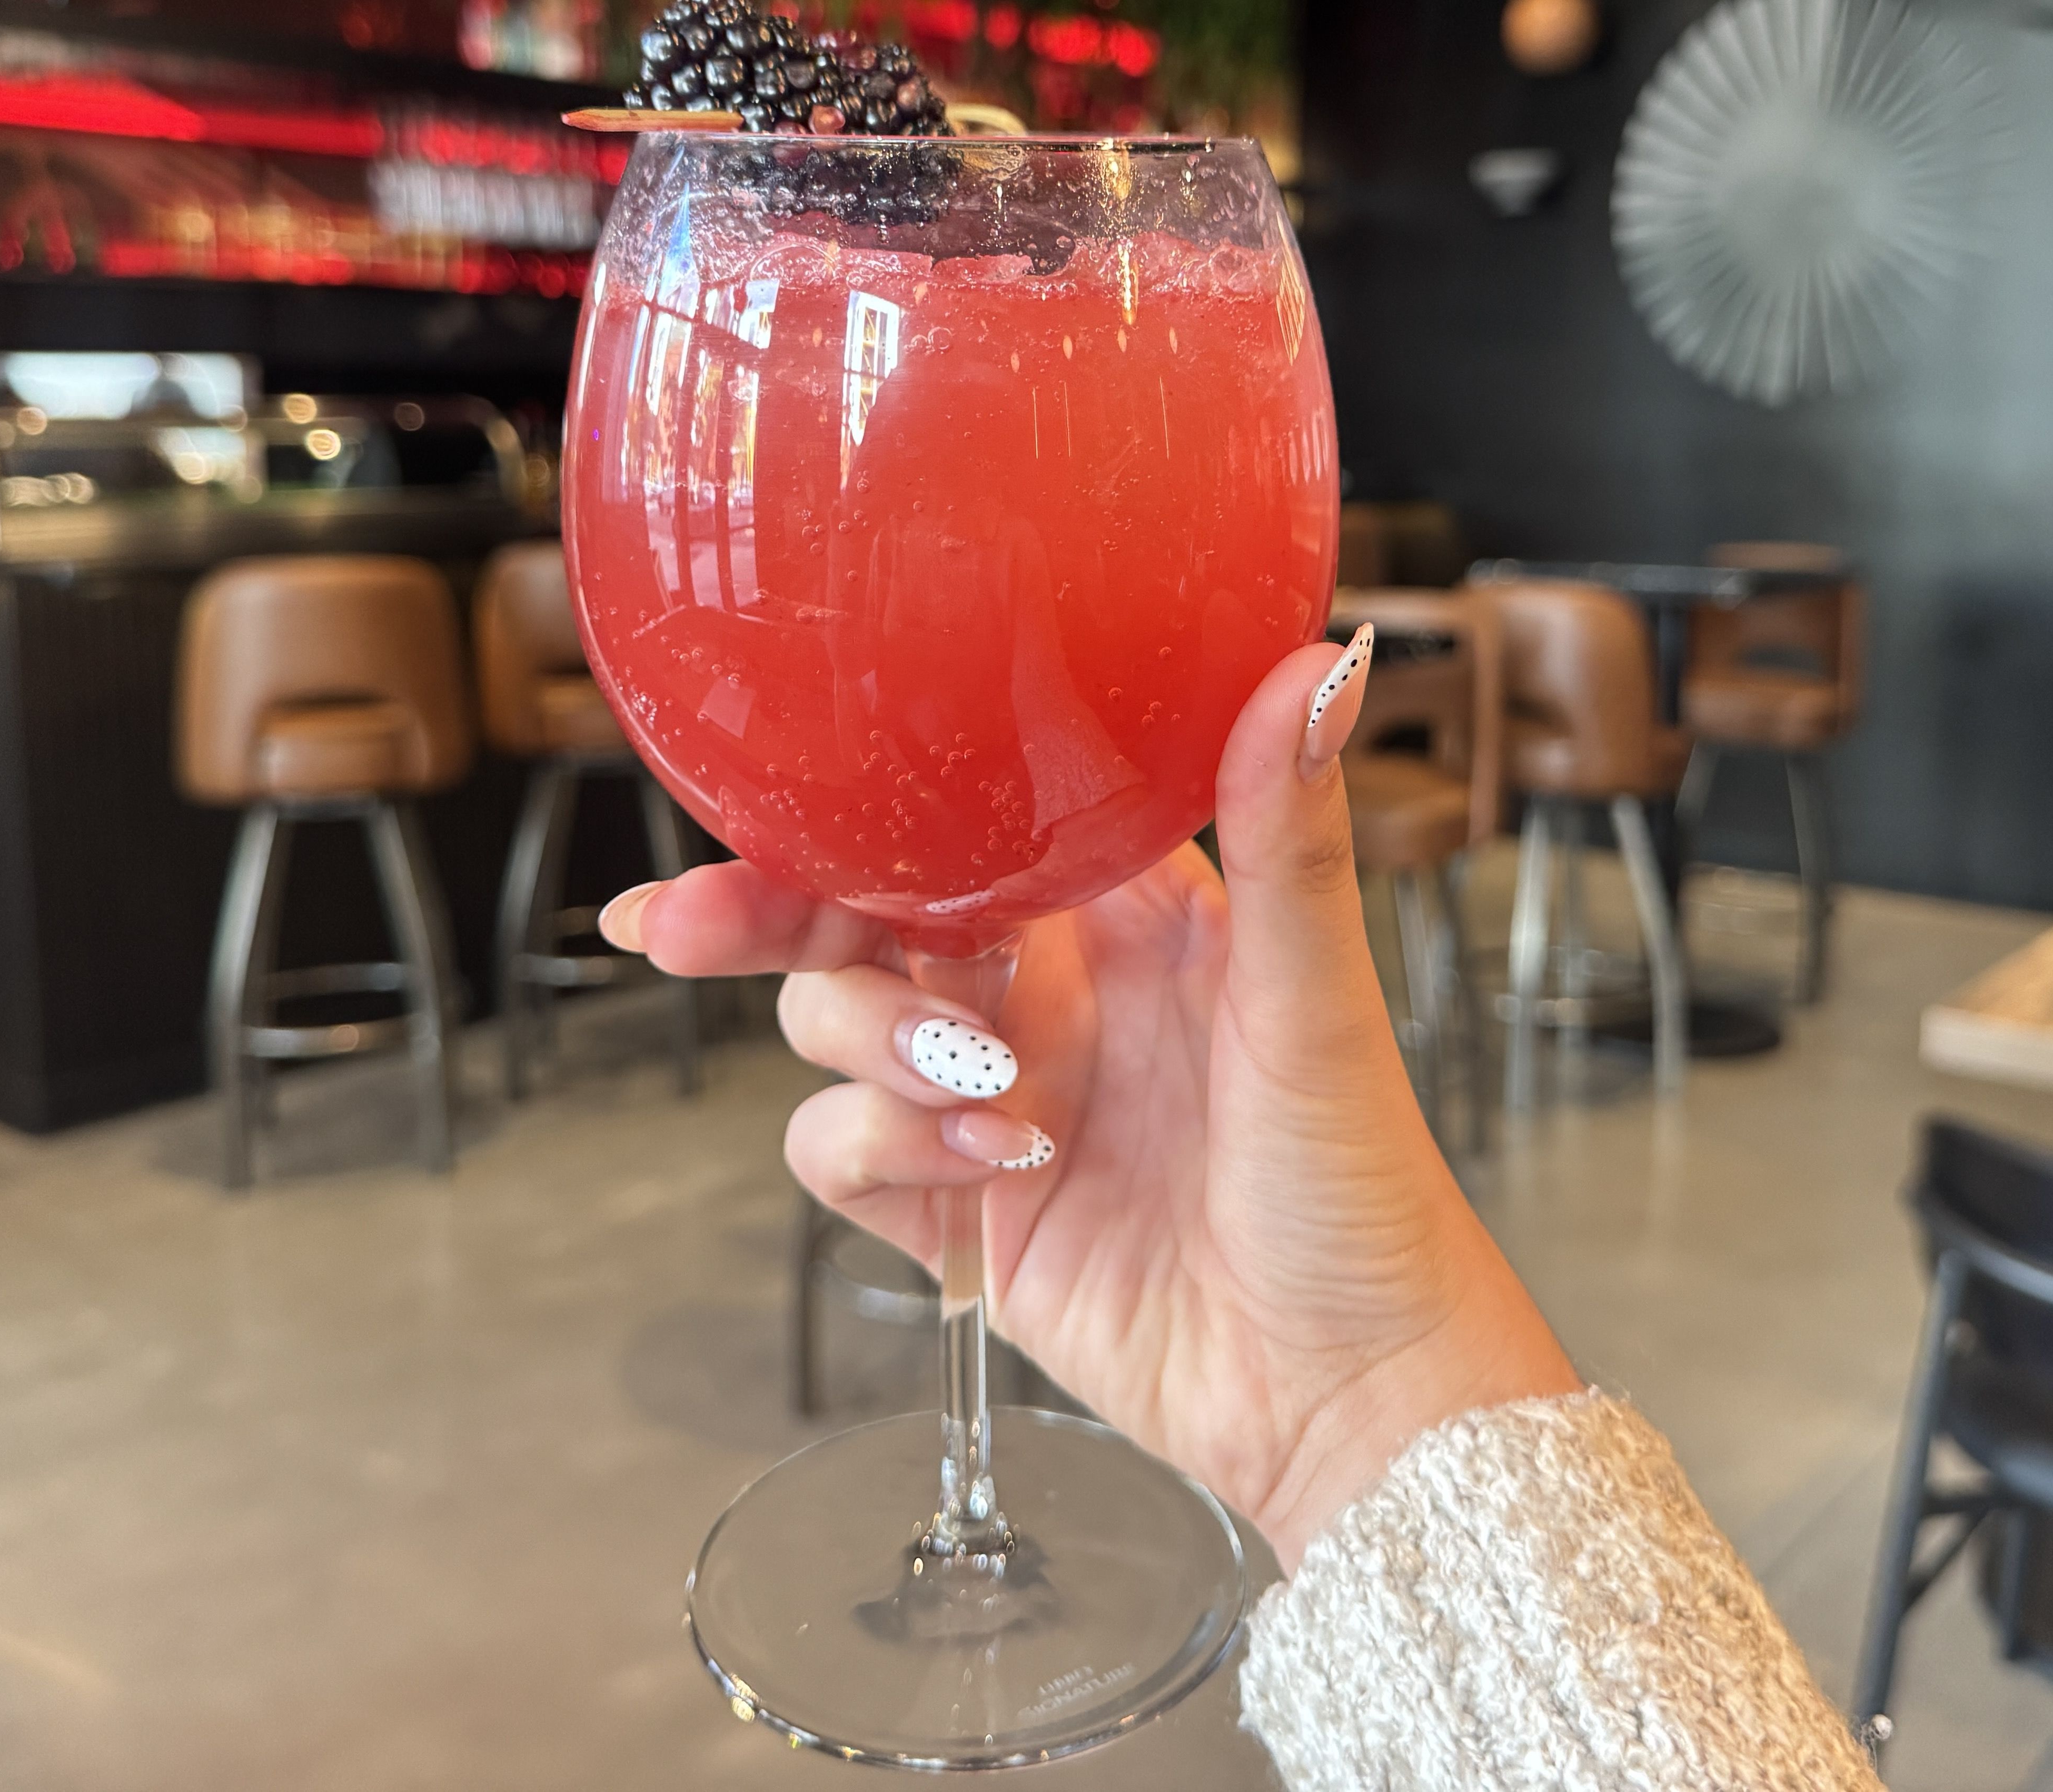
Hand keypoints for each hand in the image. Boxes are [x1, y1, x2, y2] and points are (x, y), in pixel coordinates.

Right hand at [605, 634, 1578, 1561]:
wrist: (1351, 1386)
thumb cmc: (1366, 1190)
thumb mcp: (1318, 998)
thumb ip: (1289, 836)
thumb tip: (1319, 665)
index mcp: (1120, 915)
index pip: (958, 824)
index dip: (858, 804)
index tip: (765, 786)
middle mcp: (1044, 997)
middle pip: (856, 922)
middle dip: (766, 917)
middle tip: (686, 928)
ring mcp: (990, 1104)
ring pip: (835, 1031)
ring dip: (869, 1045)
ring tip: (976, 1083)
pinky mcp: (958, 1218)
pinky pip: (846, 1154)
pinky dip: (885, 1147)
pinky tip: (985, 1162)